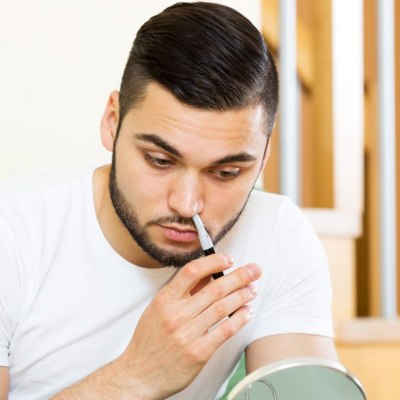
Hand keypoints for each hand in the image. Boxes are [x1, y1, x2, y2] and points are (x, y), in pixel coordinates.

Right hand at [117, 253, 260, 398]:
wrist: (139, 374)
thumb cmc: (150, 339)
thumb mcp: (158, 309)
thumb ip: (182, 292)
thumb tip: (208, 274)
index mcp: (165, 300)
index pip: (192, 272)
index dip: (213, 262)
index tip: (228, 259)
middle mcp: (176, 315)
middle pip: (214, 289)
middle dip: (239, 277)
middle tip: (254, 270)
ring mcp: (187, 334)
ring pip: (222, 308)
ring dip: (242, 296)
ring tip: (253, 289)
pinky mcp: (198, 353)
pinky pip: (224, 331)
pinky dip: (239, 319)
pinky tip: (246, 312)